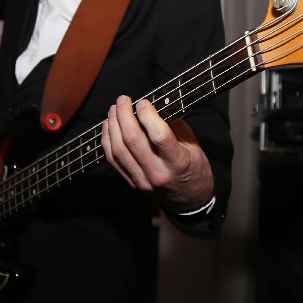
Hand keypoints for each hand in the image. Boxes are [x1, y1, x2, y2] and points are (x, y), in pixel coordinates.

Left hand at [101, 96, 213, 213]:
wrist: (190, 201)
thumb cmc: (194, 170)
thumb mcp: (193, 146)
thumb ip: (175, 125)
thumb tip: (154, 105)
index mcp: (178, 162)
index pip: (158, 135)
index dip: (148, 115)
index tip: (144, 102)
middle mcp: (158, 173)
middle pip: (133, 141)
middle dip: (124, 115)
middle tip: (123, 100)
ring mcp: (142, 181)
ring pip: (119, 150)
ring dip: (113, 126)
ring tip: (113, 110)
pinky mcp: (132, 184)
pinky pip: (114, 161)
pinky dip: (107, 141)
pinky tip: (108, 127)